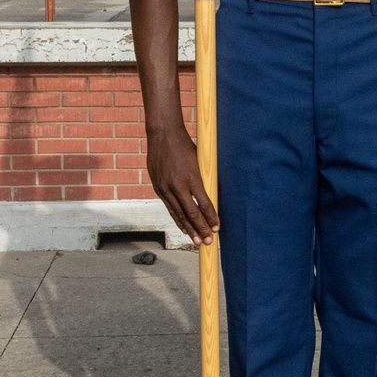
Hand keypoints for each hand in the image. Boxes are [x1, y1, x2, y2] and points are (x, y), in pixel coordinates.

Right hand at [146, 123, 219, 246]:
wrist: (163, 135)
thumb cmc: (185, 145)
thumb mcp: (199, 160)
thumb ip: (203, 178)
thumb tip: (212, 193)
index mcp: (192, 177)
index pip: (204, 203)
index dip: (211, 217)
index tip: (217, 228)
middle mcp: (178, 185)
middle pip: (192, 213)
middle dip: (201, 229)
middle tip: (209, 242)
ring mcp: (166, 188)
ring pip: (179, 214)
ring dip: (189, 229)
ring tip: (197, 241)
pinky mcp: (158, 188)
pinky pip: (170, 208)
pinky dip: (177, 219)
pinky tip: (183, 228)